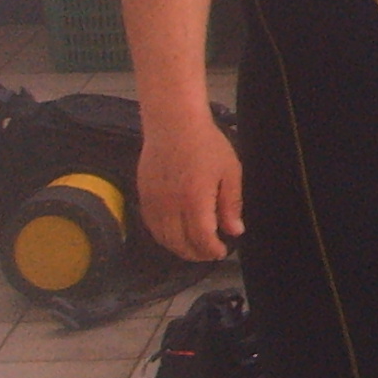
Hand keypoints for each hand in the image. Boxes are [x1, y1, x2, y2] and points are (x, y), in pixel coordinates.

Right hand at [137, 108, 242, 261]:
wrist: (173, 124)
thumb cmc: (206, 144)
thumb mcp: (230, 171)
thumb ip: (231, 204)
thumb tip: (235, 231)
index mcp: (195, 200)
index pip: (201, 238)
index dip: (211, 250)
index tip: (222, 252)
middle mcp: (171, 206)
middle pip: (179, 243)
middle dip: (196, 254)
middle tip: (208, 253)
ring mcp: (154, 202)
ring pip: (163, 238)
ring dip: (178, 249)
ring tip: (193, 248)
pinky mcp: (142, 196)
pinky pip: (151, 225)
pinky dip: (163, 237)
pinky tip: (174, 235)